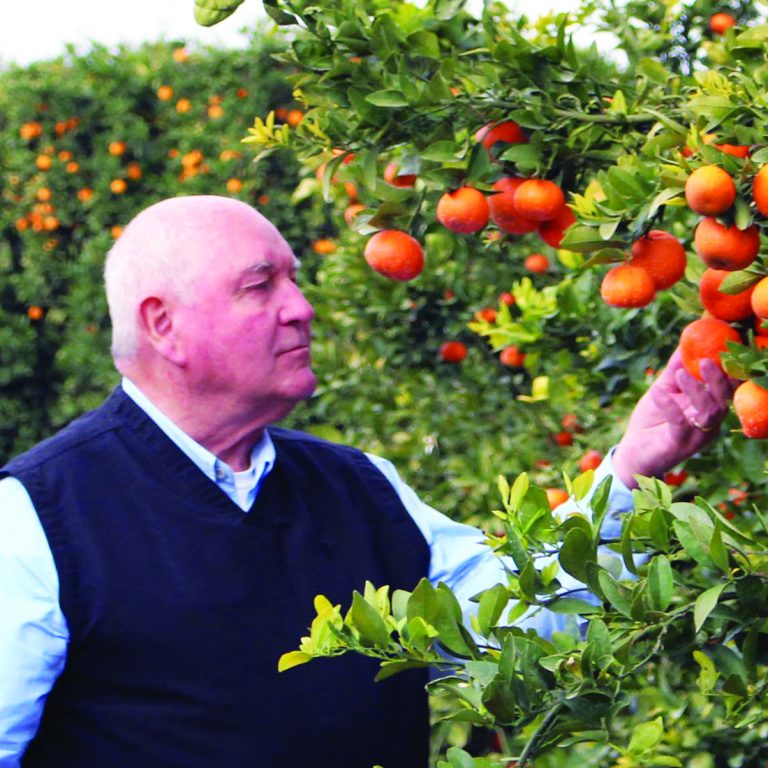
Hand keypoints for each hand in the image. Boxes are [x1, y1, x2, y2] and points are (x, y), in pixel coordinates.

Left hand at [612, 348, 735, 488]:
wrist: (633, 454)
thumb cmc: (652, 421)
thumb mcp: (664, 390)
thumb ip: (675, 369)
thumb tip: (685, 341)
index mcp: (709, 408)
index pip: (729, 389)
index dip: (731, 370)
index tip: (725, 347)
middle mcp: (709, 423)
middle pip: (724, 400)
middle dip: (719, 379)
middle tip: (707, 360)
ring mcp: (696, 436)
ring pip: (709, 412)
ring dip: (696, 390)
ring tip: (681, 373)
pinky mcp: (678, 444)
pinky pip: (679, 423)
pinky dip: (669, 405)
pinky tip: (657, 392)